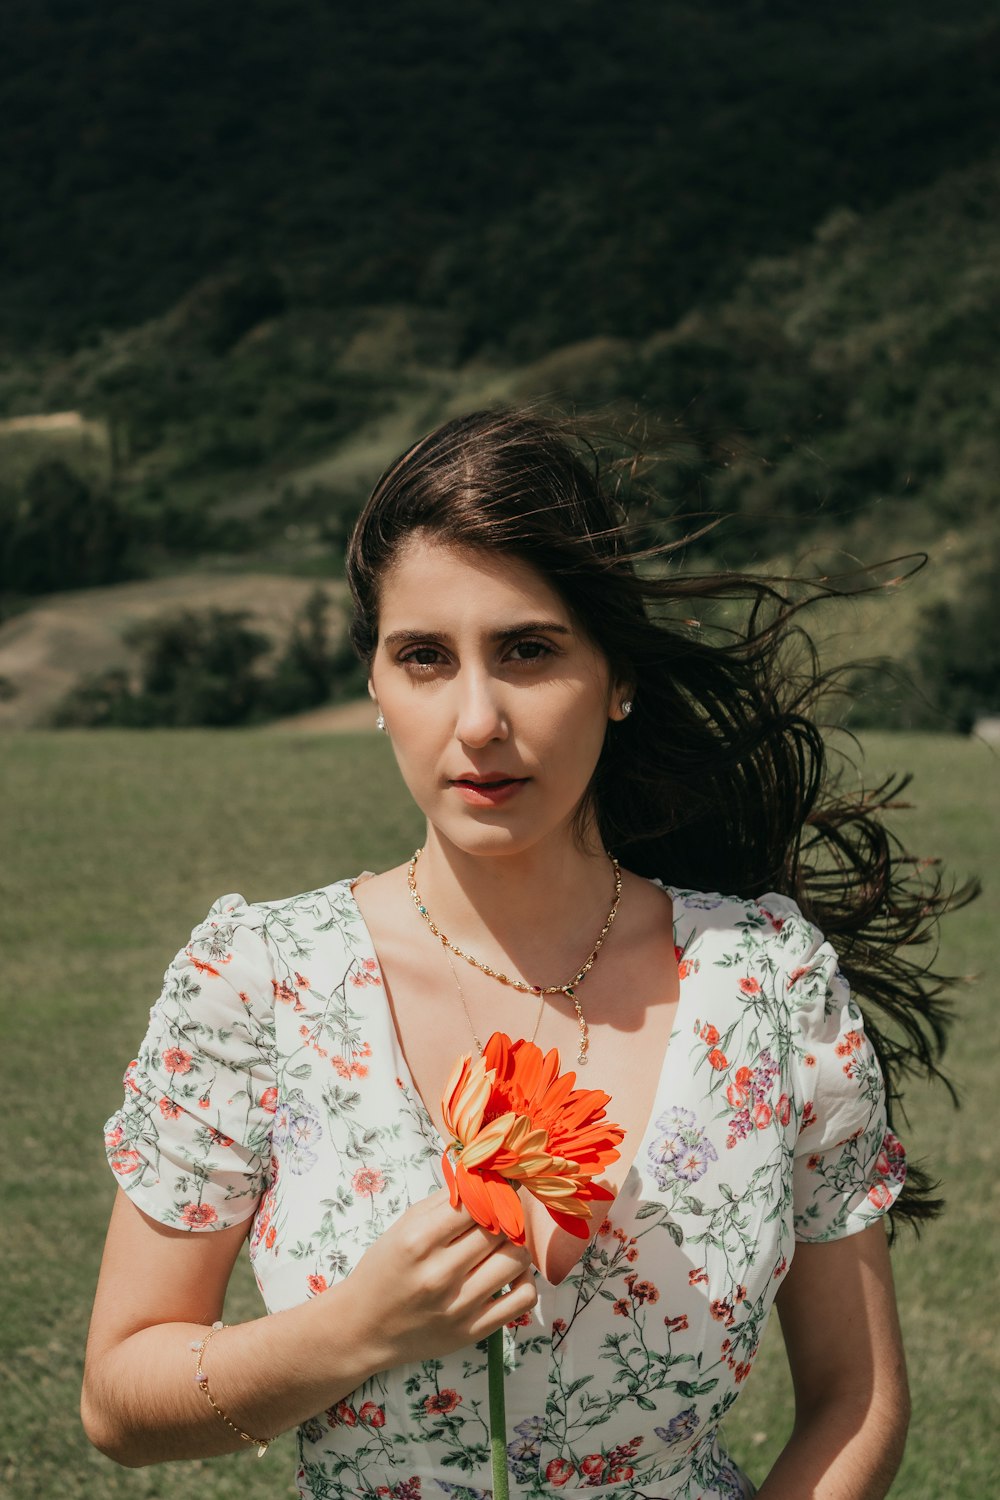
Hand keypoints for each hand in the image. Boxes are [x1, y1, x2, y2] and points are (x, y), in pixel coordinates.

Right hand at [342, 1188, 536, 1369]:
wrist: (364, 1328)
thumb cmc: (385, 1270)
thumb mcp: (404, 1226)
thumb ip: (444, 1200)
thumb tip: (482, 1175)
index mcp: (418, 1241)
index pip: (477, 1203)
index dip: (493, 1190)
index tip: (496, 1189)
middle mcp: (440, 1274)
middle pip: (501, 1229)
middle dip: (506, 1215)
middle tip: (502, 1214)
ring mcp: (459, 1306)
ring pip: (517, 1259)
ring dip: (516, 1245)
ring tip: (503, 1243)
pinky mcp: (473, 1331)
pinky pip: (523, 1299)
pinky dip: (525, 1280)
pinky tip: (509, 1273)